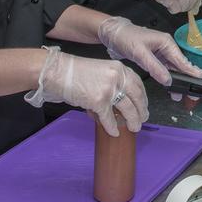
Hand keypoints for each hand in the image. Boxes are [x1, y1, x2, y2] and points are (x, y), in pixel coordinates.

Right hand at [28, 47, 147, 134]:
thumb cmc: (75, 72)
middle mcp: (117, 77)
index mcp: (119, 69)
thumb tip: (121, 98)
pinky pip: (109, 118)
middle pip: (137, 97)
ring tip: (134, 128)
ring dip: (133, 121)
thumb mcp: (101, 70)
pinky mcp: (98, 101)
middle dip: (141, 111)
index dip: (143, 97)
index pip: (138, 84)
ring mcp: (109, 89)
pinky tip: (114, 132)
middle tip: (143, 119)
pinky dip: (113, 127)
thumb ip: (113, 81)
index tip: (144, 105)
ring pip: (128, 109)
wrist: (58, 72)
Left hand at [97, 16, 201, 86]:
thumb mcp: (140, 53)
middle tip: (193, 92)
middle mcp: (166, 47)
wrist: (113, 35)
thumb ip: (155, 67)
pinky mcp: (154, 58)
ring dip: (177, 80)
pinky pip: (164, 69)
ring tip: (180, 94)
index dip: (193, 70)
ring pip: (173, 68)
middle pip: (180, 65)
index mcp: (166, 42)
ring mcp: (160, 53)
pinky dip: (168, 78)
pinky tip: (170, 87)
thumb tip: (167, 80)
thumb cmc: (126, 38)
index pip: (182, 60)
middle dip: (187, 78)